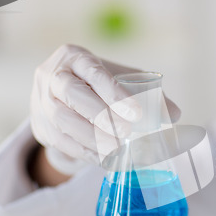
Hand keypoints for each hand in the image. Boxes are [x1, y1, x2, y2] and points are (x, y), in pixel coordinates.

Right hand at [30, 44, 180, 174]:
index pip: (94, 72)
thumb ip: (147, 93)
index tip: (136, 114)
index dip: (115, 93)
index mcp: (74, 56)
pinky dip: (84, 151)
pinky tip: (104, 158)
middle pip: (72, 94)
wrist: (57, 95)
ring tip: (117, 149)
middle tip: (126, 133)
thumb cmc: (96, 85)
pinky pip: (60, 140)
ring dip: (92, 137)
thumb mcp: (119, 80)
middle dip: (100, 115)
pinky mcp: (39, 125)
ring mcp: (40, 100)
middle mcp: (52, 75)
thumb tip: (176, 114)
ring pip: (62, 119)